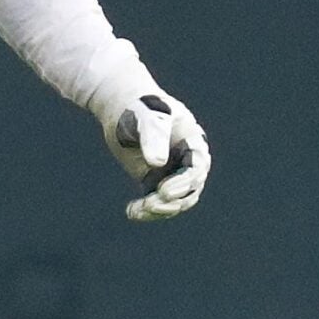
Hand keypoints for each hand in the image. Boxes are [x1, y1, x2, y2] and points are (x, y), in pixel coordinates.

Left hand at [101, 88, 209, 222]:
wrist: (121, 106)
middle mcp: (187, 160)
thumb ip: (153, 136)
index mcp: (193, 142)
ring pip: (176, 200)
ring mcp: (172, 172)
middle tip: (148, 204)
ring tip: (137, 210)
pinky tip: (131, 212)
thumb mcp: (147, 117)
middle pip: (191, 189)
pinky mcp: (155, 180)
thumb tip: (157, 163)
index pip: (197, 168)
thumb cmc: (138, 106)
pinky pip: (158, 201)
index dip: (184, 182)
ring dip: (159, 209)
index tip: (163, 191)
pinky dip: (147, 210)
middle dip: (172, 201)